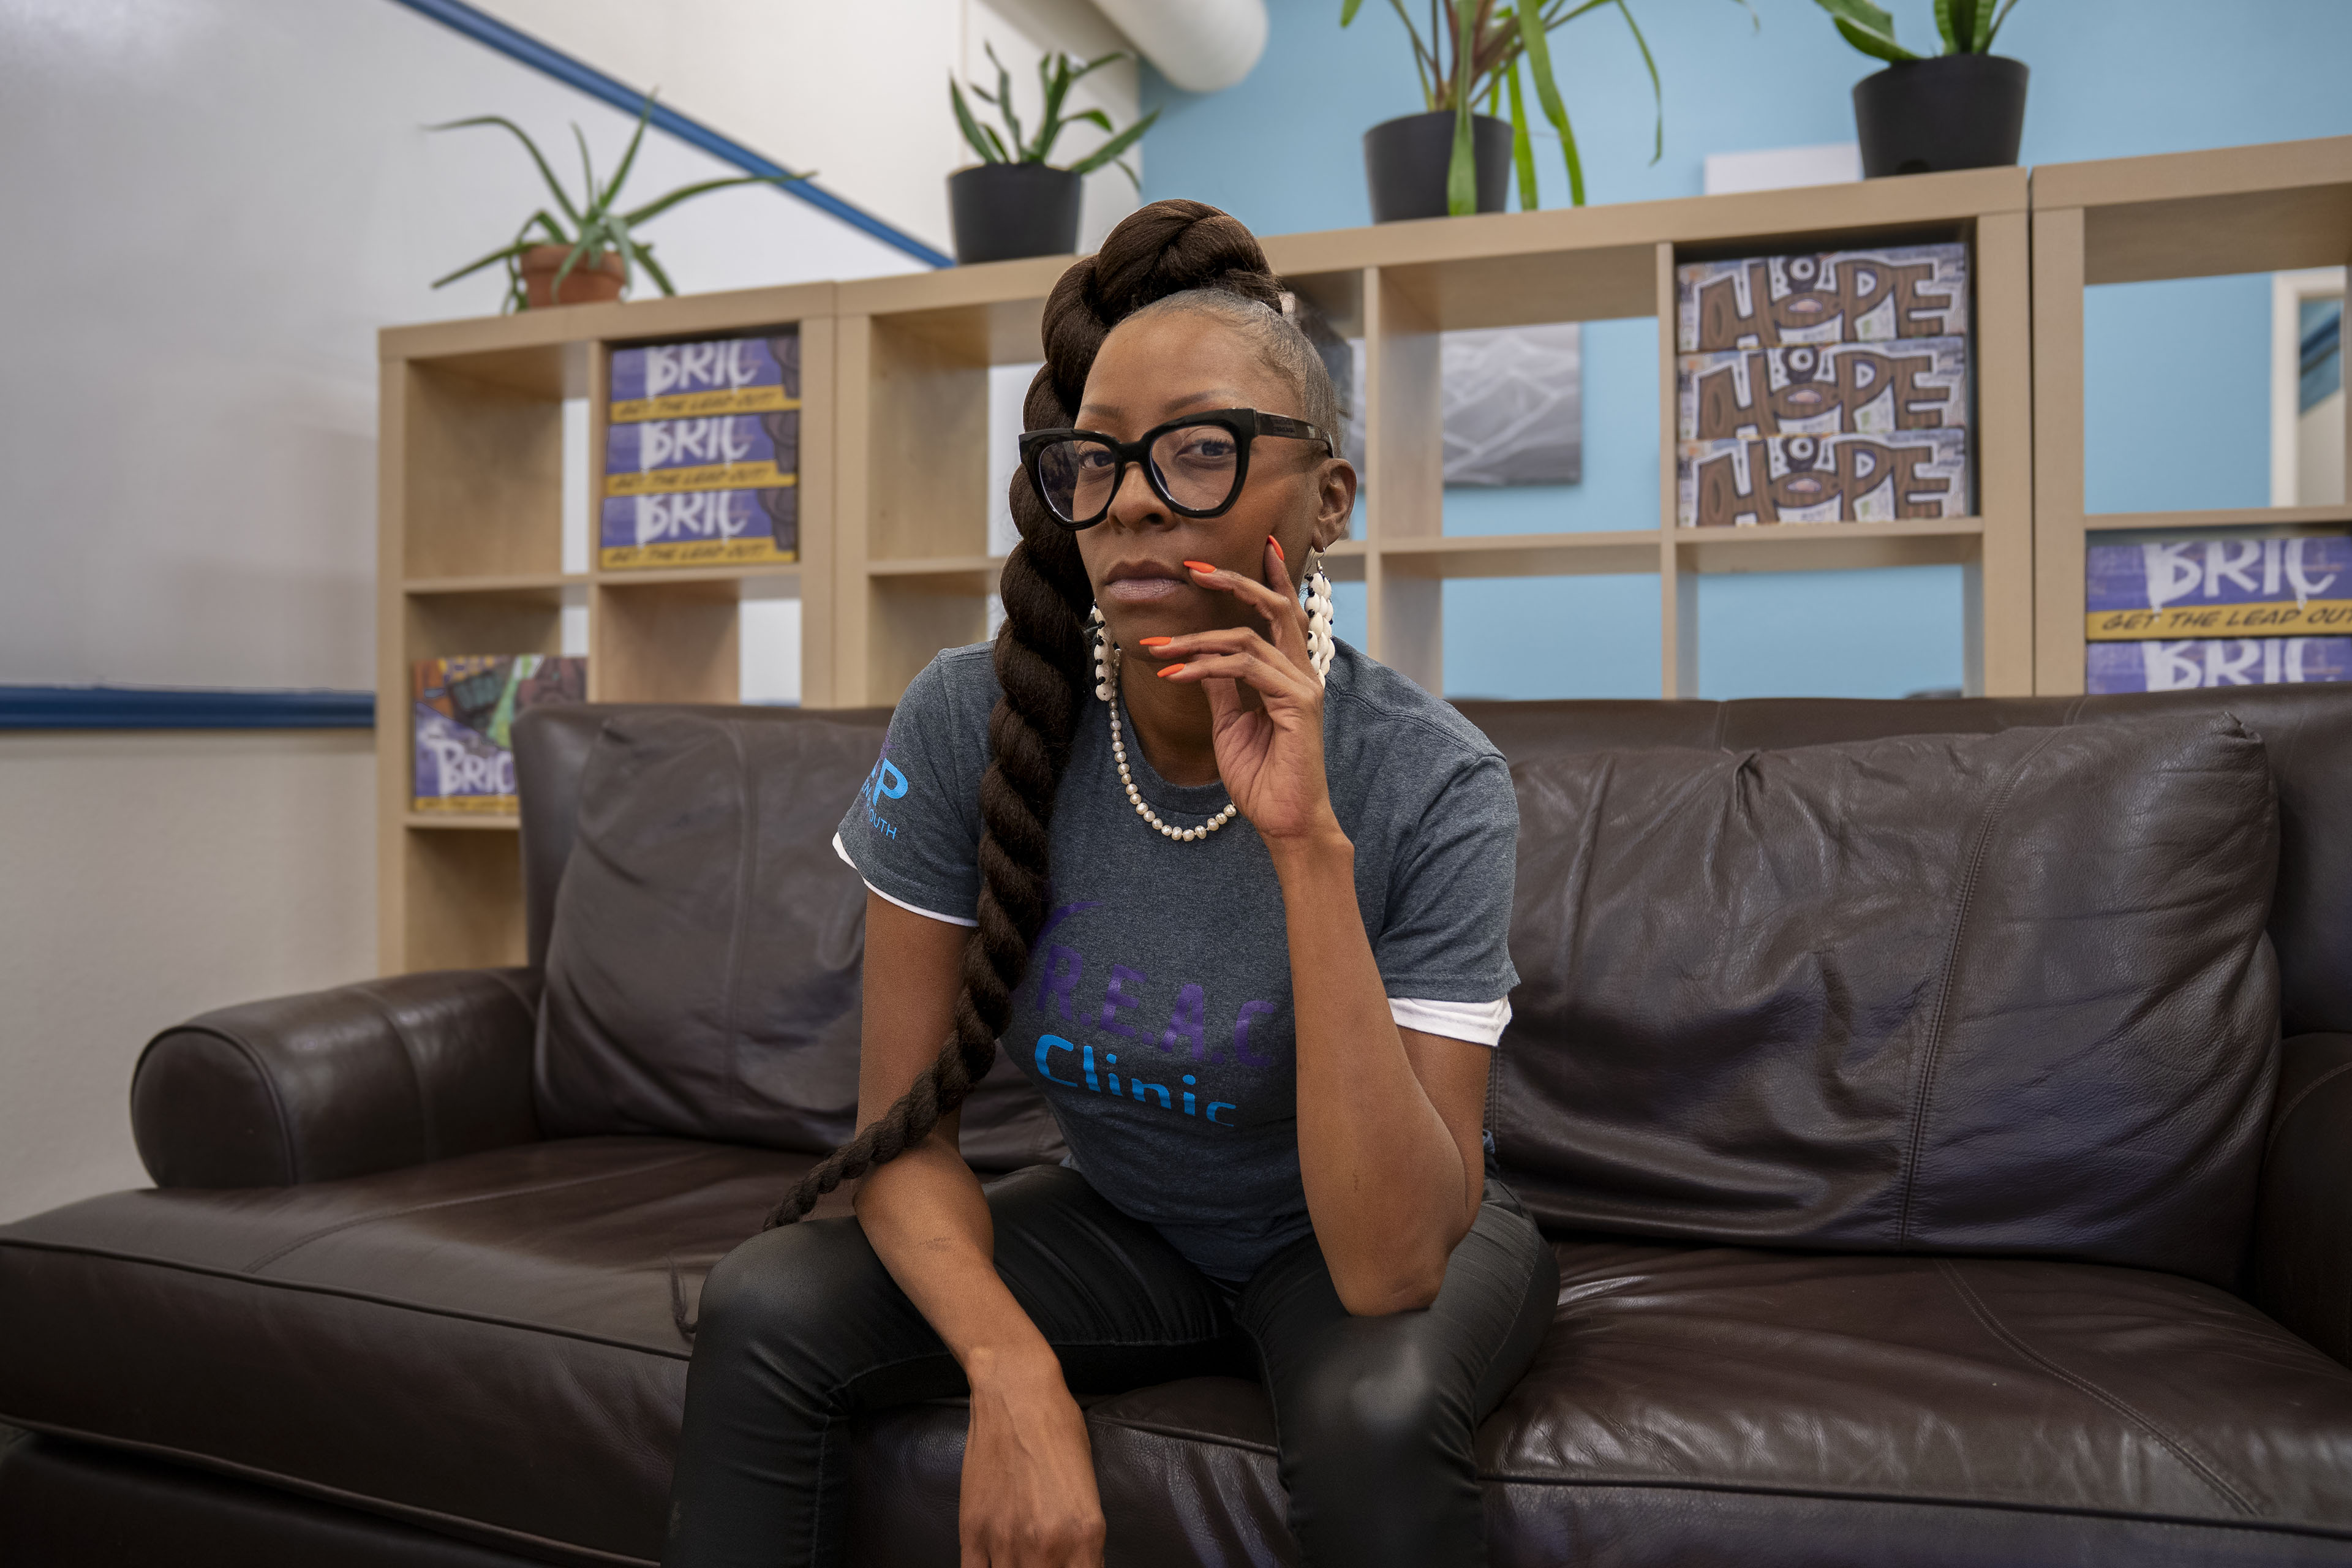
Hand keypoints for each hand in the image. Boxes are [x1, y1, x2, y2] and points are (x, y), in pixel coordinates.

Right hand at [958, 1345, 1105, 1567]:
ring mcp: (1006, 1541)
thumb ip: (1084, 1540)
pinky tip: (995, 1562)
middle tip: (1044, 1560)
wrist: (1016, 1393)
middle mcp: (1047, 1545)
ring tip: (1021, 1558)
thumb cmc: (1058, 1430)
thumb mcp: (1089, 1488)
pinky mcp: (972, 1532)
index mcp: (1086, 1533)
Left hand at [1142, 538, 1340, 845]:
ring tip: (1158, 650)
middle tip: (1194, 568)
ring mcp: (1303, 686)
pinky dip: (1205, 666)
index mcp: (1288, 674)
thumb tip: (1200, 657)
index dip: (1264, 578)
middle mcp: (1301, 673)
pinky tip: (1176, 674)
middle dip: (1235, 582)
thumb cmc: (1262, 776)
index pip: (1280, 614)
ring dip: (1195, 640)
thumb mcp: (1230, 723)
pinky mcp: (1298, 703)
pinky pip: (1245, 668)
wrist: (1284, 821)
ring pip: (1247, 638)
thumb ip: (1222, 686)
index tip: (1242, 554)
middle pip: (1275, 608)